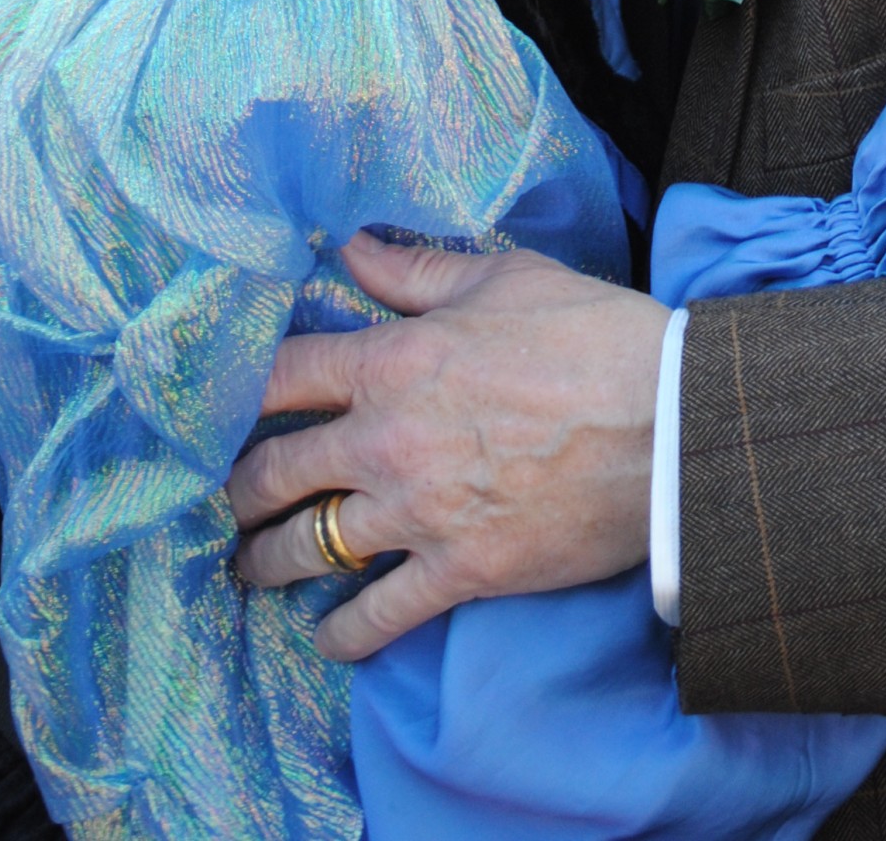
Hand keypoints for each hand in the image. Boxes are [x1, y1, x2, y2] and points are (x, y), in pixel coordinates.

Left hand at [226, 239, 665, 657]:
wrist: (667, 422)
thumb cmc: (589, 334)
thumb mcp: (502, 279)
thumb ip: (415, 271)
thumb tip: (351, 248)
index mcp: (392, 362)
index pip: (281, 376)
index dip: (239, 392)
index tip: (218, 408)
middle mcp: (386, 441)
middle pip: (275, 472)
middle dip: (239, 488)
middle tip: (229, 498)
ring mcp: (417, 514)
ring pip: (307, 549)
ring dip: (267, 562)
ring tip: (250, 568)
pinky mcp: (459, 572)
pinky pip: (376, 617)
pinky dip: (341, 634)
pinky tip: (326, 636)